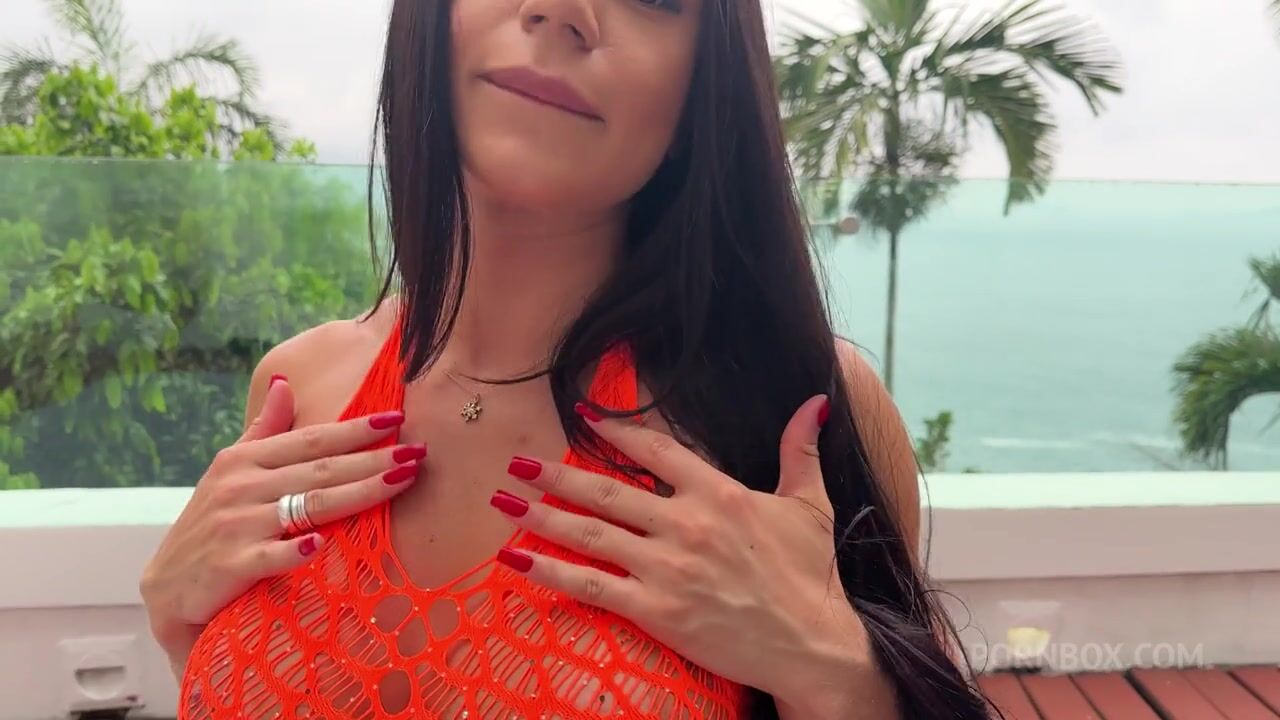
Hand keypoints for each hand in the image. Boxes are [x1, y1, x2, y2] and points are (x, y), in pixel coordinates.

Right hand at [138, 377, 425, 665]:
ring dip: (359, 493)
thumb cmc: (211, 526)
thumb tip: (284, 383)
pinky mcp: (230, 566)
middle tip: (418, 452)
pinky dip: (295, 551)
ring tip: (400, 482)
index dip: (354, 430)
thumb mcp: (229, 472)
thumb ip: (262, 431)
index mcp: (242, 460)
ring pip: (309, 506)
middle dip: (372, 460)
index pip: (309, 440)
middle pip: (320, 470)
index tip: (396, 420)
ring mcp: (235, 526)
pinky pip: (270, 557)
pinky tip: (322, 544)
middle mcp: (240, 487)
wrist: (168, 588)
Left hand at [488, 395, 866, 706]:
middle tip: (518, 462)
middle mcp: (687, 524)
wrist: (813, 646)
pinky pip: (591, 586)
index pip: (656, 450)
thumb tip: (814, 401)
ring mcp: (667, 568)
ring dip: (541, 516)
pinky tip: (517, 561)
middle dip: (555, 475)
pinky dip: (550, 572)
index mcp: (720, 493)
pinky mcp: (656, 611)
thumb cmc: (811, 577)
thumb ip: (800, 451)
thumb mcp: (810, 506)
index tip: (583, 417)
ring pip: (589, 534)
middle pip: (606, 490)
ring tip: (504, 502)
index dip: (615, 430)